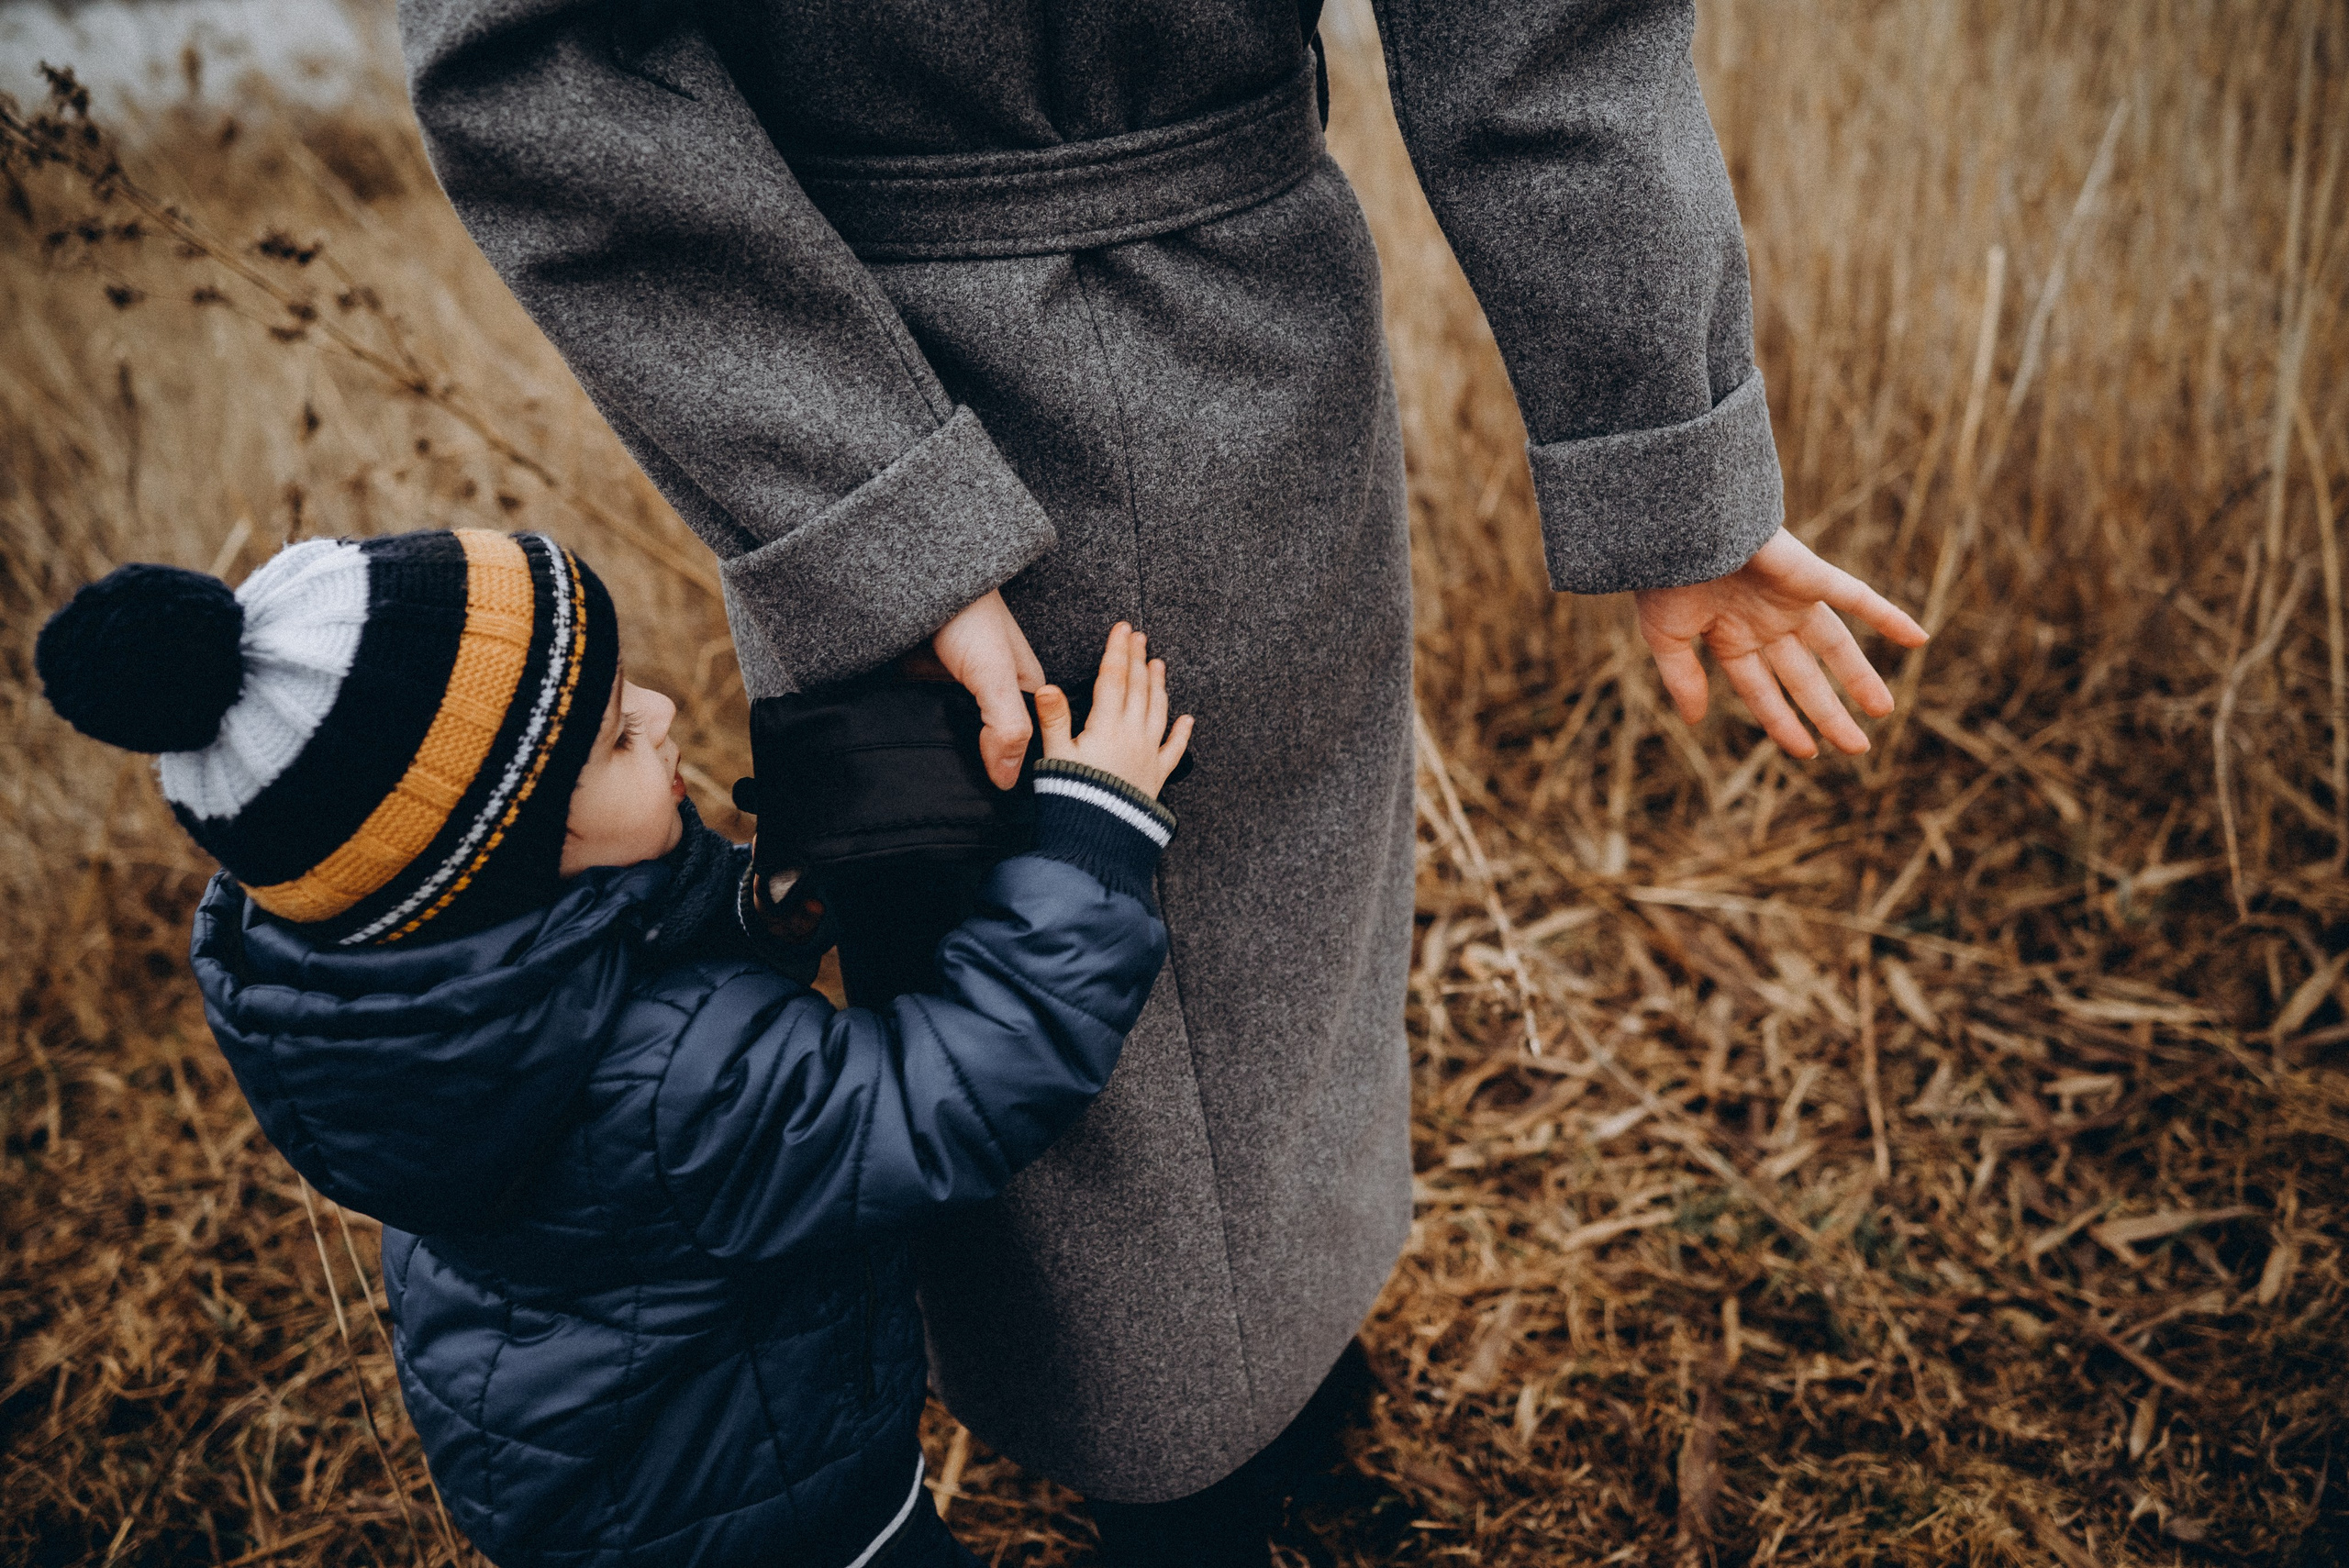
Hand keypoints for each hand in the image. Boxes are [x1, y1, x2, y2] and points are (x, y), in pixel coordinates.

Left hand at [928, 589, 1044, 788]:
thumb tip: (1007, 782)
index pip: (1029, 750)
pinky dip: (926, 741)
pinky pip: (932, 728)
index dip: (1017, 777)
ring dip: (950, 760)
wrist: (920, 580)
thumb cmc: (970, 616)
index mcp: (1026, 695)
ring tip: (936, 793)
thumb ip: (1008, 726)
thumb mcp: (996, 674)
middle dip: (979, 772)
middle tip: (958, 804)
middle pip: (993, 749)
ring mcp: (961, 698)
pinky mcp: (930, 694)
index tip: (996, 808)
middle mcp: (996, 699)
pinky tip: (917, 762)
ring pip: (961, 743)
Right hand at [1036, 623, 1193, 798]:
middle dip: (1138, 659)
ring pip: (1158, 710)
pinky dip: (1182, 733)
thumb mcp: (1055, 755)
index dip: (1117, 651)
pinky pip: (1174, 750)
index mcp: (1106, 725)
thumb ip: (1054, 719)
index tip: (1123, 629)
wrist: (1099, 837)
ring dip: (1159, 685)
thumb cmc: (1073, 796)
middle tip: (1141, 637)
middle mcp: (1132, 734)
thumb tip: (1045, 686)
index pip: (1113, 678)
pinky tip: (1188, 720)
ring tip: (1159, 664)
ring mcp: (1148, 754)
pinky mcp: (1157, 776)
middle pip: (1138, 688)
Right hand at [1634, 528, 1927, 757]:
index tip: (1808, 753)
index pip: (1763, 691)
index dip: (1784, 723)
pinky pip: (1858, 598)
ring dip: (1859, 678)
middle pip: (1804, 677)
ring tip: (1883, 711)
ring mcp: (1791, 600)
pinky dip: (1887, 617)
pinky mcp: (1812, 576)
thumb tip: (1695, 721)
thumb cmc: (1663, 576)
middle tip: (1858, 748)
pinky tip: (1917, 639)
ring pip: (1834, 647)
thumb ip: (1683, 677)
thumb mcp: (1665, 635)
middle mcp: (1765, 623)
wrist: (1679, 524)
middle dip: (1828, 713)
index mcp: (1730, 638)